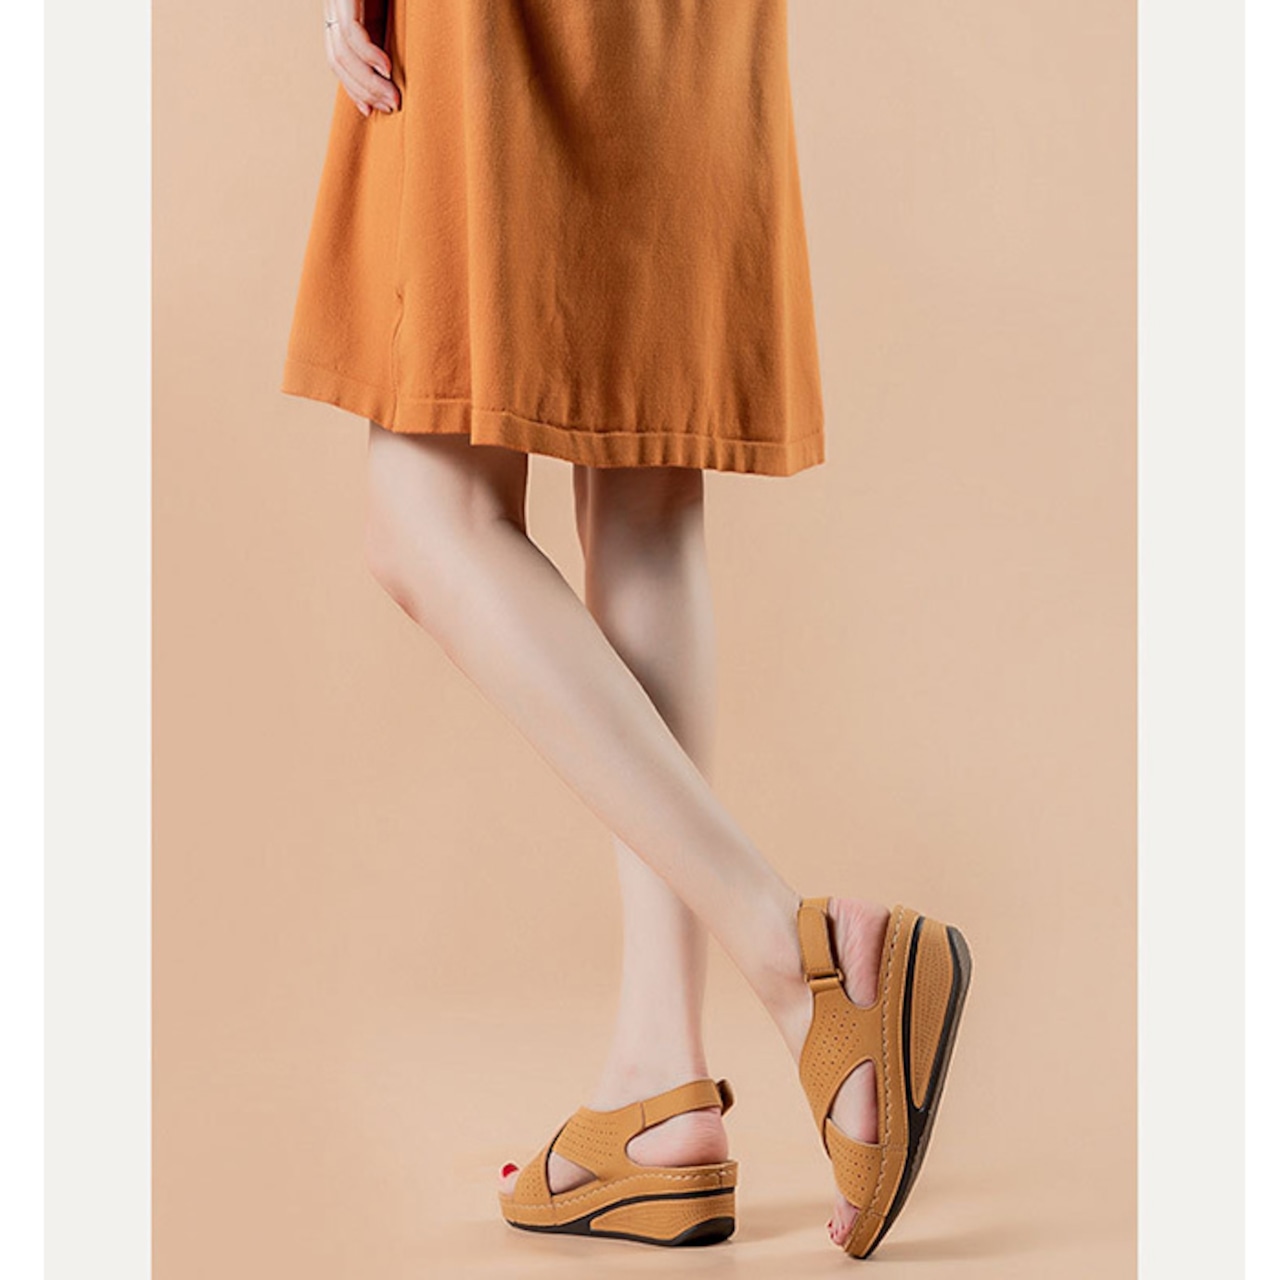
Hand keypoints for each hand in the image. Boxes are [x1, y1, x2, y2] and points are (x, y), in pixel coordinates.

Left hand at [324, 0, 398, 116]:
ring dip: (370, 82)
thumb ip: (382, 36)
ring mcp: (335, 6)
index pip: (338, 63)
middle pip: (339, 63)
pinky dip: (370, 55)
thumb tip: (392, 72)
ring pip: (344, 55)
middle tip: (390, 107)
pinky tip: (387, 69)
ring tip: (392, 96)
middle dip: (365, 91)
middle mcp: (332, 14)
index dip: (354, 90)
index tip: (373, 109)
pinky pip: (352, 34)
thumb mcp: (382, 14)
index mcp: (338, 20)